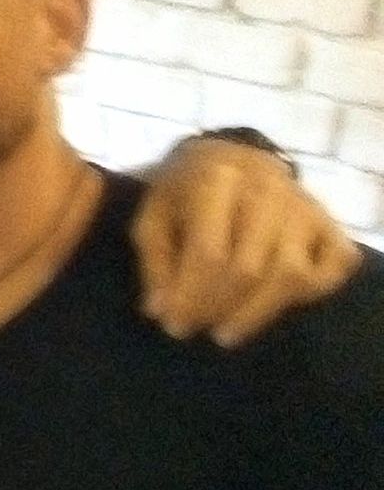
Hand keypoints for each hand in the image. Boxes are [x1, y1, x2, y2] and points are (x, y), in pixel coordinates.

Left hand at [132, 137, 359, 346]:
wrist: (229, 158)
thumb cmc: (184, 194)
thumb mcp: (152, 218)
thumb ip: (155, 262)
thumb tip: (161, 311)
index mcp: (217, 181)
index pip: (209, 253)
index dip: (191, 297)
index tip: (174, 324)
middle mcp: (268, 189)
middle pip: (250, 268)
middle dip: (219, 308)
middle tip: (195, 328)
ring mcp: (305, 205)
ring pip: (293, 273)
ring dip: (258, 312)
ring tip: (226, 331)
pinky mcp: (330, 222)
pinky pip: (337, 265)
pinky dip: (313, 293)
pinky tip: (277, 304)